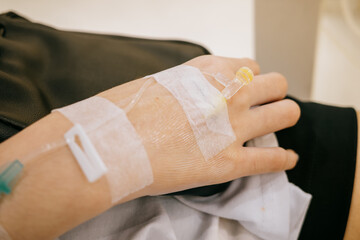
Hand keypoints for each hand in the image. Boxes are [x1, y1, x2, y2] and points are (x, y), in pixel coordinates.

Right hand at [100, 55, 299, 195]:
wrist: (113, 144)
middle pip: (276, 84)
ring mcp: (233, 127)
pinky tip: (285, 158)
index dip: (248, 78)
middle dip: (273, 93)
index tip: (243, 89)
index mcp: (210, 70)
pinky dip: (283, 158)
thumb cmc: (126, 112)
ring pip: (286, 113)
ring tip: (275, 124)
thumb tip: (192, 96)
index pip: (250, 65)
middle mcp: (229, 94)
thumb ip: (187, 87)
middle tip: (263, 104)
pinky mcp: (229, 162)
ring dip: (284, 117)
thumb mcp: (160, 83)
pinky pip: (272, 159)